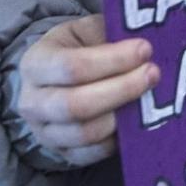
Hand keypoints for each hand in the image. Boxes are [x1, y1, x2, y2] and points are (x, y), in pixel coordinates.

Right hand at [12, 14, 158, 166]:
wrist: (57, 82)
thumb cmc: (77, 50)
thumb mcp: (85, 31)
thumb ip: (108, 36)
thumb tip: (142, 47)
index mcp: (35, 63)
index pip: (71, 66)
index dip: (112, 60)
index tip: (145, 50)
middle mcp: (33, 102)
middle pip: (77, 104)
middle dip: (122, 89)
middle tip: (153, 74)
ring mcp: (45, 133)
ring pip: (86, 133)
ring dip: (124, 116)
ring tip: (149, 96)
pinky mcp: (64, 154)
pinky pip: (94, 153)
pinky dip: (119, 139)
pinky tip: (137, 119)